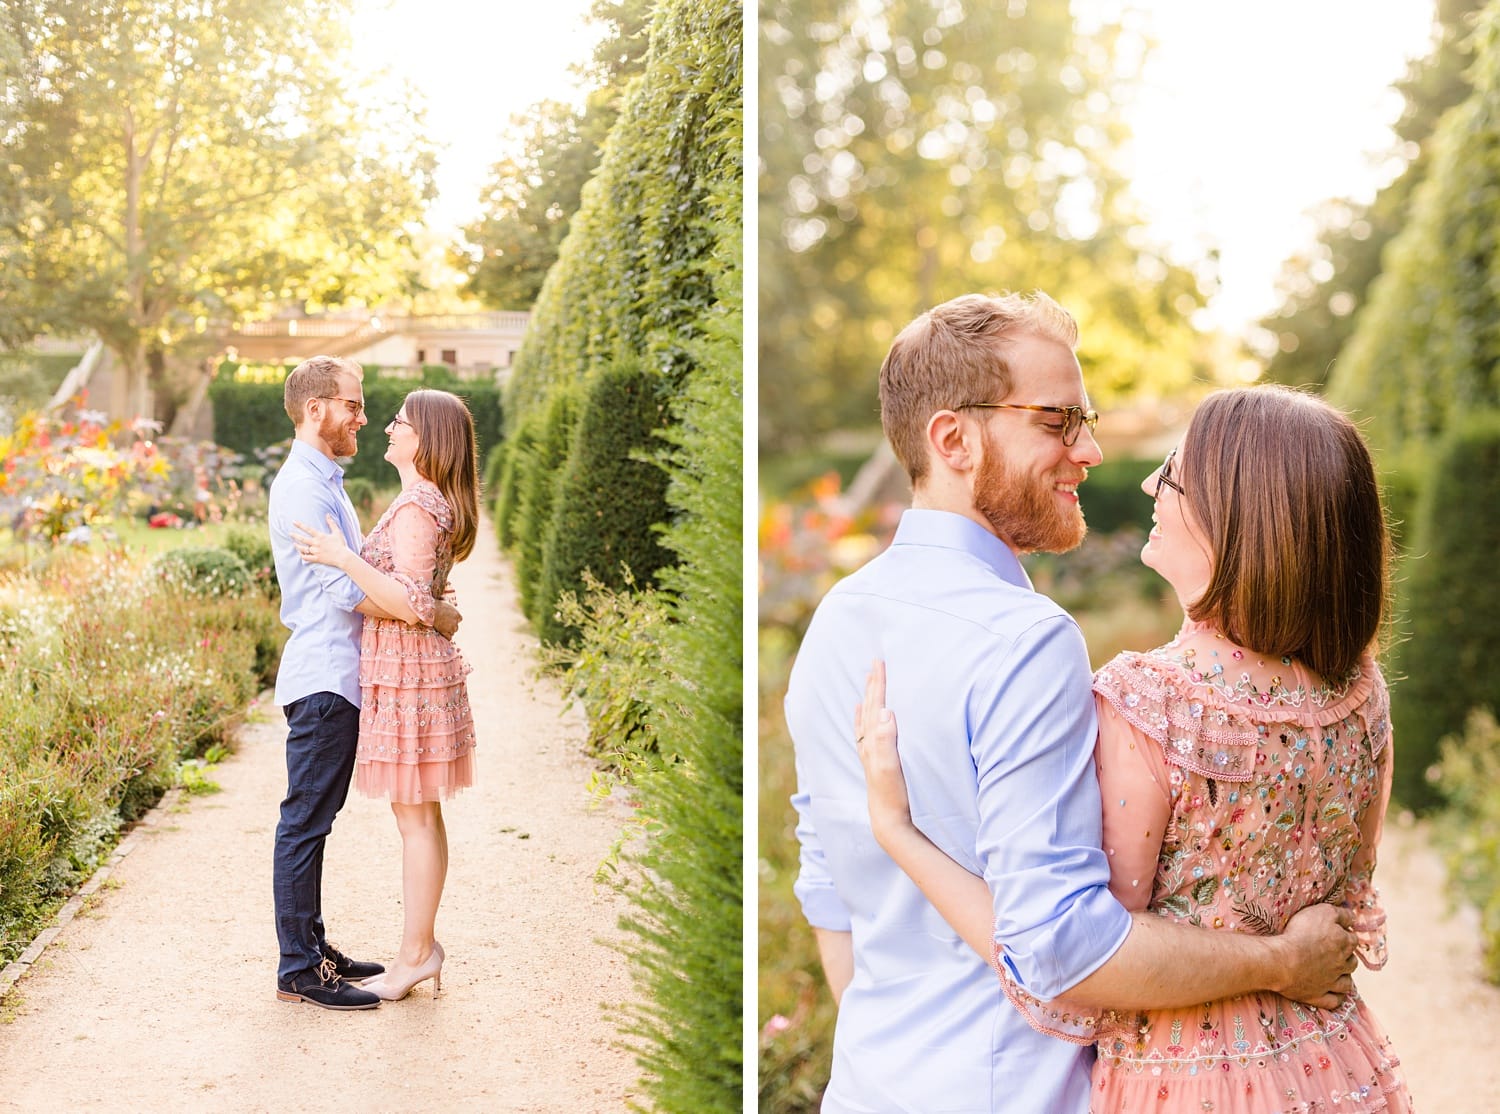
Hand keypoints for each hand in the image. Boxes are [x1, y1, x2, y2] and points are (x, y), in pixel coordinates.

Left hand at [290, 514, 351, 570]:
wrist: (343, 557)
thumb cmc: (341, 544)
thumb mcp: (337, 532)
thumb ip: (331, 523)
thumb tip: (327, 514)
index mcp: (320, 536)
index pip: (308, 529)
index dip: (300, 525)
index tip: (294, 522)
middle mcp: (316, 543)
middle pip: (302, 539)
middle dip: (295, 535)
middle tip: (290, 533)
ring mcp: (316, 551)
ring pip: (302, 549)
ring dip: (297, 546)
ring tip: (294, 544)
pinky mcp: (317, 558)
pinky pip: (306, 557)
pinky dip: (302, 555)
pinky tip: (301, 553)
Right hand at [433, 598, 461, 639]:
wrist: (429, 610)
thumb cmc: (436, 605)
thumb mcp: (446, 603)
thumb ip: (451, 605)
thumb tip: (453, 604)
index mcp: (457, 614)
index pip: (459, 619)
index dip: (455, 620)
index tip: (451, 619)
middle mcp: (455, 621)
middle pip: (456, 627)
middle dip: (452, 626)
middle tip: (446, 625)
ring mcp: (450, 627)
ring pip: (453, 632)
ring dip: (449, 631)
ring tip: (444, 629)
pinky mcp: (444, 632)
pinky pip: (449, 637)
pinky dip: (447, 637)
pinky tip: (444, 635)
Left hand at [855, 660, 913, 843]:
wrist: (887, 819)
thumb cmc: (892, 793)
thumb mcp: (890, 766)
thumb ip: (885, 739)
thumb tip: (885, 711)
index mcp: (873, 740)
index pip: (876, 705)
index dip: (878, 684)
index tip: (880, 663)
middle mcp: (868, 744)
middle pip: (869, 707)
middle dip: (873, 684)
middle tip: (876, 662)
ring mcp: (870, 752)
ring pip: (867, 716)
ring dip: (869, 697)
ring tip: (869, 680)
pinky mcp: (874, 760)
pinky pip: (865, 730)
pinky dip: (863, 716)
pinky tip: (862, 711)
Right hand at [1271, 903, 1357, 1008]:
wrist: (1282, 960)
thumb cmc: (1300, 933)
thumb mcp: (1322, 912)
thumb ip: (1340, 914)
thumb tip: (1352, 917)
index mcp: (1344, 943)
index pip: (1353, 938)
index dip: (1345, 934)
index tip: (1337, 931)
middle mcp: (1341, 964)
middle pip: (1352, 962)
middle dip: (1347, 957)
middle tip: (1336, 953)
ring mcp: (1330, 982)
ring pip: (1346, 983)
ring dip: (1345, 978)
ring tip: (1338, 973)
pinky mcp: (1318, 996)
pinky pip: (1334, 1001)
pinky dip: (1336, 998)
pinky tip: (1335, 995)